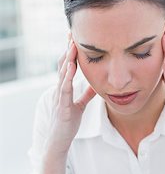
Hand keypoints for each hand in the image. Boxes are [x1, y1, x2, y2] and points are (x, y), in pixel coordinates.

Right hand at [47, 39, 95, 154]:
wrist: (59, 140)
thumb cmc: (68, 122)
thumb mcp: (79, 105)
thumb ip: (86, 94)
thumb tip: (96, 84)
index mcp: (64, 88)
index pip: (67, 65)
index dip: (70, 52)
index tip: (75, 37)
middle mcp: (60, 89)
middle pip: (62, 65)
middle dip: (67, 49)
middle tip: (72, 33)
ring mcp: (59, 97)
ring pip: (62, 74)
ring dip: (67, 59)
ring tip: (72, 45)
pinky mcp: (62, 106)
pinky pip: (64, 89)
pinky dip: (67, 77)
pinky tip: (71, 67)